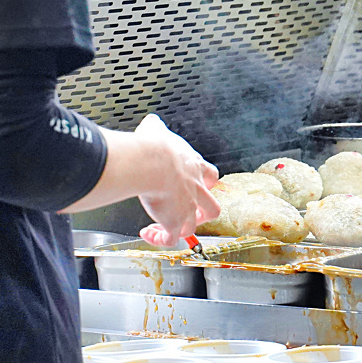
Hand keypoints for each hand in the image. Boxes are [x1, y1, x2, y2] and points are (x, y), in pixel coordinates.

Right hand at [132, 114, 219, 246]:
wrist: (152, 163)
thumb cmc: (155, 147)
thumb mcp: (157, 130)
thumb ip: (156, 127)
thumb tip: (151, 122)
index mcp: (195, 167)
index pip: (211, 176)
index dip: (205, 182)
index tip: (194, 183)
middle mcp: (196, 189)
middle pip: (212, 207)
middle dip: (202, 213)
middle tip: (189, 213)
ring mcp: (187, 208)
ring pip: (194, 225)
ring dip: (182, 228)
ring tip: (167, 228)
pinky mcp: (174, 222)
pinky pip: (171, 238)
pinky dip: (160, 239)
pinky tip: (149, 234)